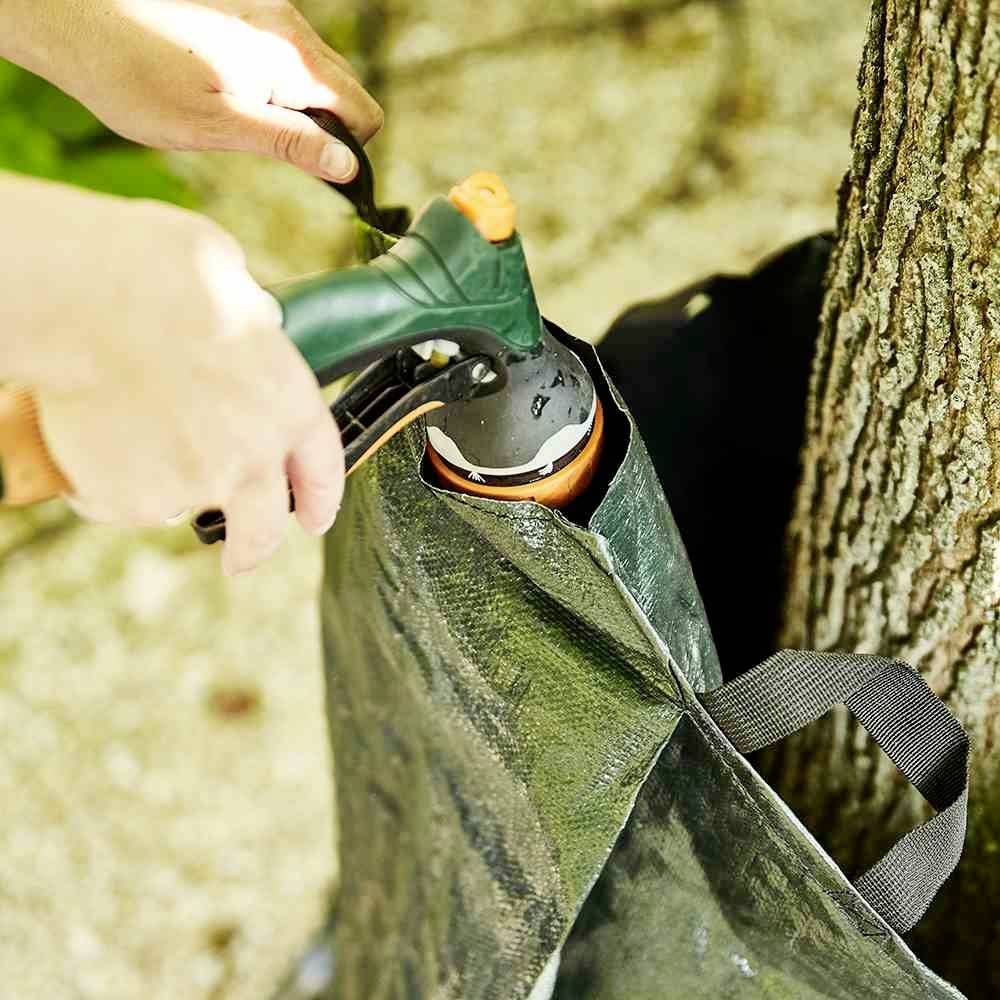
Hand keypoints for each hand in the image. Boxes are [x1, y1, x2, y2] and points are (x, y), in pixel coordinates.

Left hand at [2, 0, 381, 180]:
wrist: (76, 20)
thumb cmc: (139, 79)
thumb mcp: (221, 127)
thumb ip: (291, 144)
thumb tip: (349, 167)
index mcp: (292, 59)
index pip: (364, 114)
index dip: (348, 151)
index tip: (315, 173)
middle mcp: (288, 26)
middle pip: (343, 90)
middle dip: (324, 127)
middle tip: (271, 147)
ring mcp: (266, 12)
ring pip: (314, 72)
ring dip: (295, 104)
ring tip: (241, 116)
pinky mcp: (244, 8)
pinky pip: (283, 53)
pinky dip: (272, 80)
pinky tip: (226, 88)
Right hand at [2, 176, 343, 576]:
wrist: (83, 300)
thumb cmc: (156, 273)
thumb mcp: (233, 282)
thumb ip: (252, 322)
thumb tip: (253, 320)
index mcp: (290, 403)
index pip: (321, 469)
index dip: (320, 499)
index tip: (313, 519)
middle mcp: (253, 456)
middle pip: (263, 528)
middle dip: (253, 548)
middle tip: (242, 556)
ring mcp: (195, 485)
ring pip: (180, 503)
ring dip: (162, 483)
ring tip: (131, 427)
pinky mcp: (134, 501)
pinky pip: (120, 501)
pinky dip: (108, 482)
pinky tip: (96, 436)